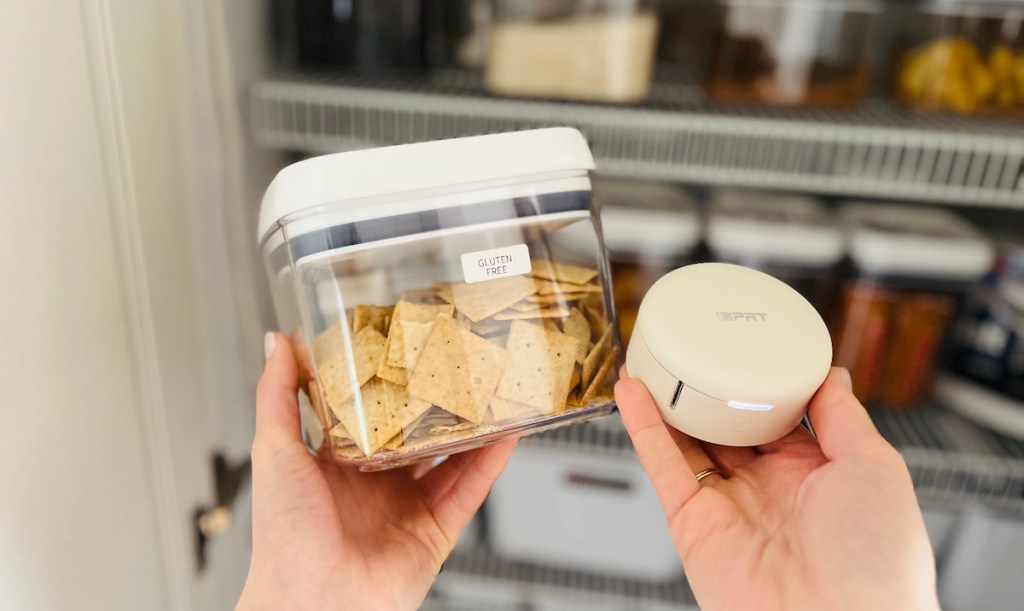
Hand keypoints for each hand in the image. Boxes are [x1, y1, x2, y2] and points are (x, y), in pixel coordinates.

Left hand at [237, 333, 516, 610]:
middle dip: (437, 402)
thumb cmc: (284, 536)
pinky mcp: (436, 531)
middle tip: (458, 364)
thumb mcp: (274, 451)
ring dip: (472, 428)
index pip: (369, 413)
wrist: (312, 603)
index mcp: (335, 465)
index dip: (389, 383)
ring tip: (492, 391)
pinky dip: (491, 463)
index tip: (406, 348)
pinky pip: (470, 491)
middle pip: (417, 433)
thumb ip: (278, 395)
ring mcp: (408, 507)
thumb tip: (277, 342)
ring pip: (451, 458)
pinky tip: (507, 434)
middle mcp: (375, 485)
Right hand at [615, 367, 938, 610]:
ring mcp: (727, 505)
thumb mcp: (875, 468)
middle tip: (690, 343)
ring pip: (688, 439)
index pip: (779, 415)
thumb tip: (832, 373)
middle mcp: (768, 489)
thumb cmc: (875, 564)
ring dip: (668, 397)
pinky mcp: (691, 522)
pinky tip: (632, 389)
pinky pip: (663, 465)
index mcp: (815, 474)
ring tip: (653, 353)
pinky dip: (643, 426)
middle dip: (708, 386)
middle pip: (726, 424)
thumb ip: (844, 417)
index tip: (745, 343)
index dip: (759, 381)